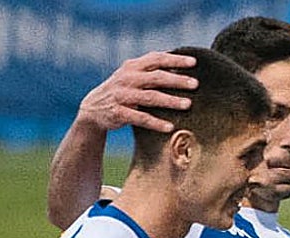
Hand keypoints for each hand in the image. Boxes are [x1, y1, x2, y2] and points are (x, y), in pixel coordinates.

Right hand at [78, 51, 197, 133]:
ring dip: (170, 100)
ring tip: (188, 104)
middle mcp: (127, 79)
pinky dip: (156, 122)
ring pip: (150, 97)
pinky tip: (170, 127)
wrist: (93, 109)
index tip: (194, 62)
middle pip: (156, 77)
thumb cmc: (123, 91)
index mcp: (133, 67)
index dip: (175, 60)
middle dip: (177, 80)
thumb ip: (152, 71)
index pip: (156, 59)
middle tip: (196, 84)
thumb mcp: (134, 77)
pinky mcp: (118, 112)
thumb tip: (183, 69)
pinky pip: (140, 118)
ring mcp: (122, 95)